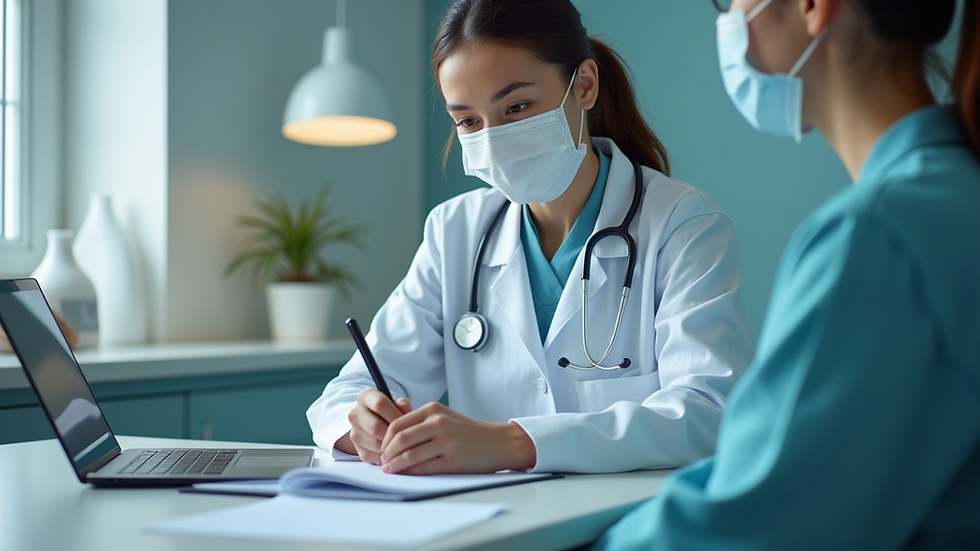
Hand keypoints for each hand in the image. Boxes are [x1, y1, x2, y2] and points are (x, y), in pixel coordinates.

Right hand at [337, 389, 411, 463]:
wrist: (380, 425)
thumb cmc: (392, 412)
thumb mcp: (399, 404)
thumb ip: (403, 405)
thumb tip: (405, 410)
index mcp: (366, 397)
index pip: (379, 404)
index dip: (395, 414)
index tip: (406, 421)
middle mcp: (355, 413)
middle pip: (375, 427)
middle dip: (393, 433)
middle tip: (404, 436)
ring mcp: (354, 432)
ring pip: (374, 443)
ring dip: (390, 446)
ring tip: (400, 443)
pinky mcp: (356, 448)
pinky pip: (372, 455)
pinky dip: (385, 456)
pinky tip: (392, 450)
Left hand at [379, 402, 535, 474]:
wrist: (498, 442)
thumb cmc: (468, 431)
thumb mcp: (445, 416)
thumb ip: (421, 422)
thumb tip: (393, 439)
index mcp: (433, 410)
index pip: (398, 424)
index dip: (385, 439)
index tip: (382, 448)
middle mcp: (439, 423)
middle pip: (400, 439)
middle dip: (386, 453)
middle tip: (383, 462)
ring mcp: (447, 442)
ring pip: (409, 455)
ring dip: (395, 465)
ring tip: (390, 469)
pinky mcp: (453, 460)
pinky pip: (424, 468)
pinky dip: (410, 472)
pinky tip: (406, 474)